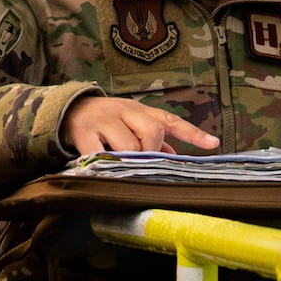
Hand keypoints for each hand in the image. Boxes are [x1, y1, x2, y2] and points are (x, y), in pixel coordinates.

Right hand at [63, 94, 220, 156]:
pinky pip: (99, 153)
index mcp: (139, 110)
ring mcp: (104, 121)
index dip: (192, 133)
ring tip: (124, 168)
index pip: (170, 120)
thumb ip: (152, 139)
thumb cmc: (106, 120)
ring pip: (129, 144)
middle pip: (152, 129)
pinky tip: (104, 172)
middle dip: (153, 151)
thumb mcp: (129, 123)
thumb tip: (175, 155)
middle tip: (145, 164)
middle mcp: (124, 112)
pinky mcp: (84, 133)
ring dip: (130, 161)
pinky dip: (104, 165)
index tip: (213, 144)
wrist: (67, 108)